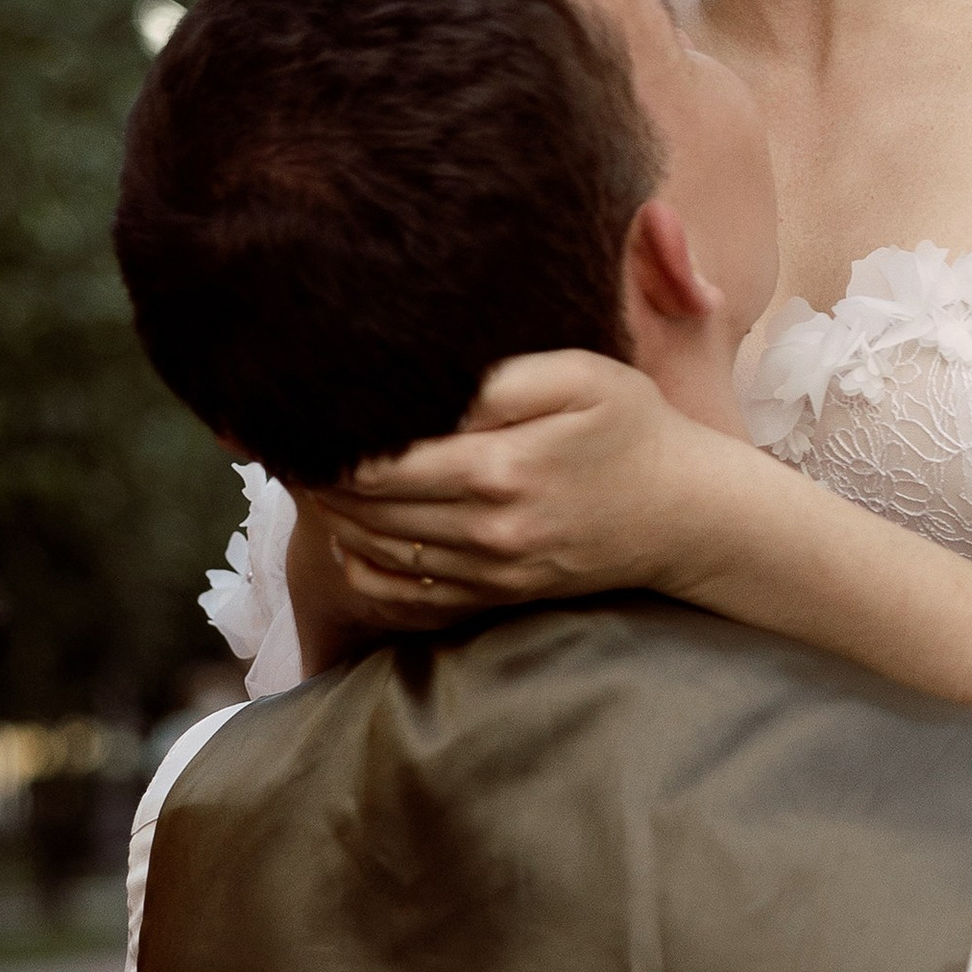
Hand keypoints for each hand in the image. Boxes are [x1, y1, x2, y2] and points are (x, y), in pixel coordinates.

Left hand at [309, 353, 736, 620]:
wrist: (684, 513)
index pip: (377, 465)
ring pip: (377, 553)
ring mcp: (490, 572)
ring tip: (313, 479)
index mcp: (499, 470)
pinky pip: (405, 595)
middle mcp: (487, 531)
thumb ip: (497, 378)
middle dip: (318, 479)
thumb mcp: (579, 376)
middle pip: (366, 511)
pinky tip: (353, 533)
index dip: (324, 446)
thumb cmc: (631, 428)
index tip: (293, 422)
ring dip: (335, 519)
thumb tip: (419, 386)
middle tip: (287, 445)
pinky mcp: (496, 595)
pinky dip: (365, 568)